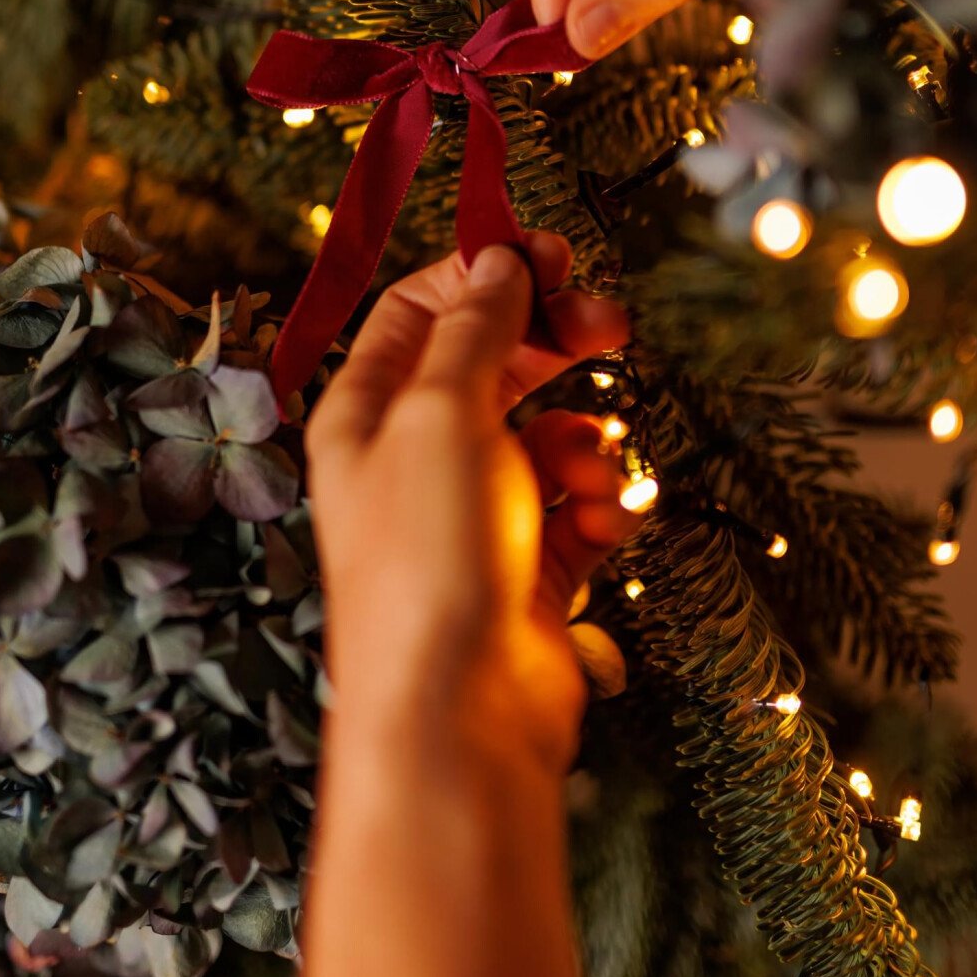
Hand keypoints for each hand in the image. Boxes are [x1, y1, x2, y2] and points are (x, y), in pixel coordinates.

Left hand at [305, 235, 634, 773]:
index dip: (486, 273)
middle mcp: (412, 458)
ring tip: (592, 472)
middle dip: (555, 340)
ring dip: (584, 441)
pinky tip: (604, 526)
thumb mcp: (442, 415)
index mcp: (364, 413)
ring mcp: (473, 515)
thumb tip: (499, 263)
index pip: (421, 310)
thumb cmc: (427, 562)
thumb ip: (475, 330)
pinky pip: (578, 505)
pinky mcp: (527, 569)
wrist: (459, 720)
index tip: (554, 256)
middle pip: (493, 362)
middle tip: (612, 323)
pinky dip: (600, 505)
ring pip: (548, 435)